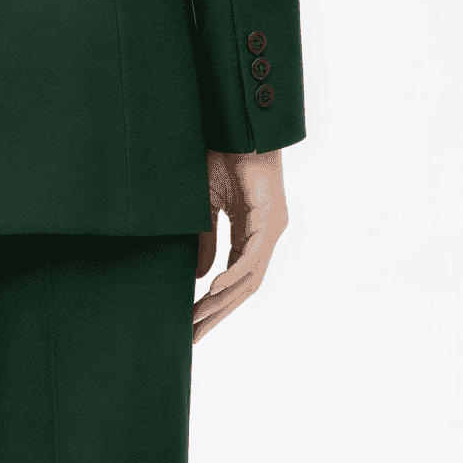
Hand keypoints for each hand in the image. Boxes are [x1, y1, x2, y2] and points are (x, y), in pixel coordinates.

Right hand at [192, 147, 287, 344]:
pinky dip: (234, 273)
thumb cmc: (222, 156)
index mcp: (250, 232)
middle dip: (217, 313)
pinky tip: (214, 289)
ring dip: (222, 300)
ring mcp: (271, 228)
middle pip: (243, 287)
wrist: (236, 125)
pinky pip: (252, 255)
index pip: (233, 279)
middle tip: (193, 338)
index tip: (191, 324)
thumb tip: (201, 276)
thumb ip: (205, 240)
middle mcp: (265, 234)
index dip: (214, 304)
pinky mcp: (271, 217)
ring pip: (249, 277)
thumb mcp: (205, 206)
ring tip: (197, 319)